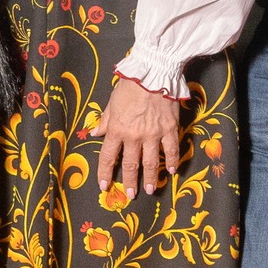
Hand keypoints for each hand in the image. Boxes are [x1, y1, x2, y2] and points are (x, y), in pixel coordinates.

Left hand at [96, 78, 182, 197]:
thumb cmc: (130, 85)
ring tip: (151, 189)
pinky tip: (172, 170)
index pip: (108, 156)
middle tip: (131, 194)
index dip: (105, 173)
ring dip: (151, 177)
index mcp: (117, 129)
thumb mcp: (112, 102)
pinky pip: (171, 150)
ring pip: (151, 162)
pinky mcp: (169, 129)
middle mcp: (134, 136)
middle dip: (130, 181)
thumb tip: (95, 133)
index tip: (105, 186)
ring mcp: (153, 134)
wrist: (153, 73)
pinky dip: (172, 161)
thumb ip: (105, 120)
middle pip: (131, 164)